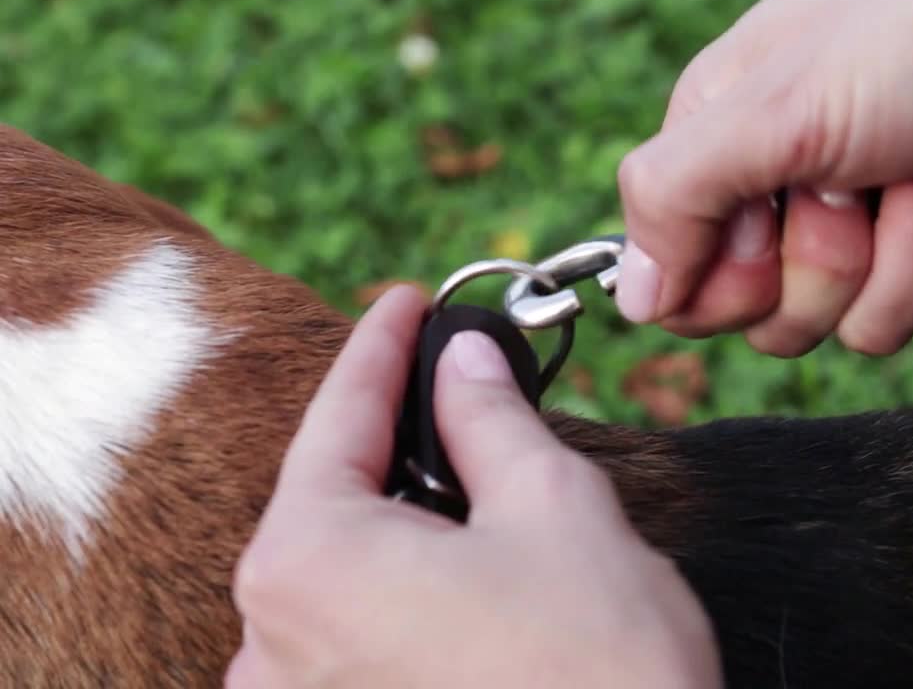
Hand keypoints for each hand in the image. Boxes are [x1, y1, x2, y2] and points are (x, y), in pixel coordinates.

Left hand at [225, 285, 720, 687]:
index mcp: (309, 563)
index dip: (379, 346)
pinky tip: (457, 578)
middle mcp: (272, 642)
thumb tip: (464, 360)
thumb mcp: (553, 508)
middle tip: (450, 386)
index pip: (338, 417)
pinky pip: (348, 636)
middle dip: (392, 438)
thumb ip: (490, 418)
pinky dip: (396, 590)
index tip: (403, 302)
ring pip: (342, 571)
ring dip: (399, 521)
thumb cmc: (597, 669)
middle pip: (331, 499)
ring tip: (470, 486)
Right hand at [613, 0, 912, 356]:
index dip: (734, 281)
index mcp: (725, 154)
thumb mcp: (772, 108)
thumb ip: (675, 200)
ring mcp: (878, 227)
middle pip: (783, 322)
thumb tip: (632, 302)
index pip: (690, 294)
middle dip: (841, 254)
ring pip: (873, 326)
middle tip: (867, 170)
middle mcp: (791, 198)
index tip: (770, 217)